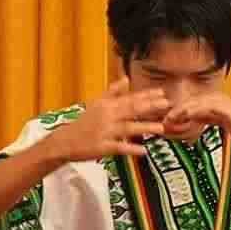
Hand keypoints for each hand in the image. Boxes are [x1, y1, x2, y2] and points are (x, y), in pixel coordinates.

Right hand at [55, 76, 169, 161]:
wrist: (64, 141)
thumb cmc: (83, 123)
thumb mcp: (96, 103)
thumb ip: (113, 91)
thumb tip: (126, 78)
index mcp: (107, 106)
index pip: (130, 98)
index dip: (146, 96)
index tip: (161, 93)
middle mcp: (107, 117)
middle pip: (131, 110)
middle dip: (150, 107)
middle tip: (166, 104)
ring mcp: (105, 132)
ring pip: (127, 128)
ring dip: (144, 127)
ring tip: (161, 128)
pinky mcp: (102, 147)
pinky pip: (119, 148)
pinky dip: (131, 149)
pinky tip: (144, 150)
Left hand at [159, 89, 230, 143]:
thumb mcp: (220, 125)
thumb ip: (205, 122)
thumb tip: (189, 126)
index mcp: (212, 102)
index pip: (188, 105)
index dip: (174, 113)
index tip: (162, 121)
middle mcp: (214, 98)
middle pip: (186, 102)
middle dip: (171, 112)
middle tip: (158, 122)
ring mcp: (219, 101)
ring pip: (192, 103)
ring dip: (177, 112)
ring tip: (165, 121)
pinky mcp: (224, 107)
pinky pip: (203, 108)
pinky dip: (190, 112)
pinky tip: (181, 118)